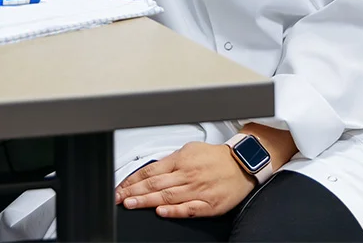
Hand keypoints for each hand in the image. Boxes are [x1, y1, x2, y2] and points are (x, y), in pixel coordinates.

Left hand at [114, 142, 254, 218]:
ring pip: (167, 196)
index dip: (132, 180)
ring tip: (131, 204)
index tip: (120, 188)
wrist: (243, 163)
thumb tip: (151, 169)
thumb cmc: (216, 158)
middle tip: (119, 198)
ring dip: (146, 201)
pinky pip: (189, 209)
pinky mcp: (209, 204)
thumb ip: (170, 161)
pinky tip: (161, 212)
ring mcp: (197, 190)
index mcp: (180, 161)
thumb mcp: (189, 150)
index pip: (149, 171)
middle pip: (154, 184)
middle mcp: (187, 175)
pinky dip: (174, 211)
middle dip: (133, 192)